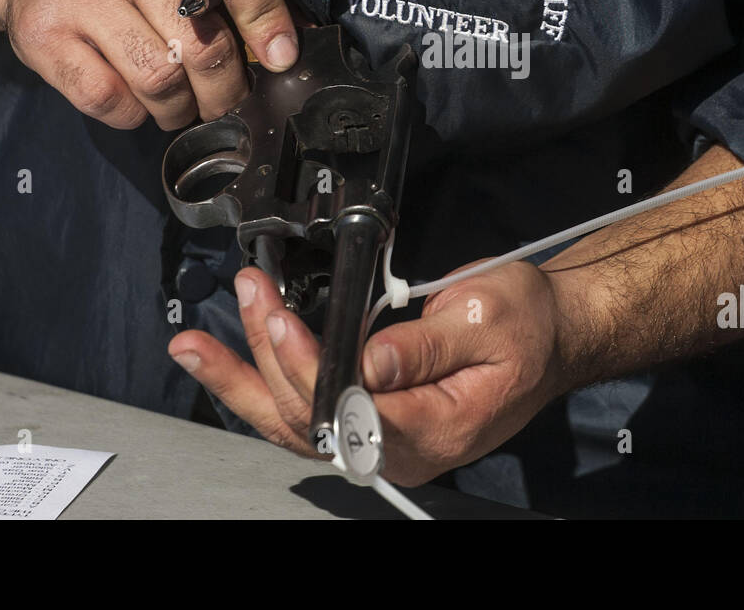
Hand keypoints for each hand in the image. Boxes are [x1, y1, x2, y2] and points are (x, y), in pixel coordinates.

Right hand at [0, 0, 296, 129]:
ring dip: (179, 108)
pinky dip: (132, 114)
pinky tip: (134, 99)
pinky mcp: (43, 33)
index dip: (268, 22)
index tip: (280, 58)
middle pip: (202, 43)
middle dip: (225, 89)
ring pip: (159, 78)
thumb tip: (284, 48)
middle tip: (225, 98)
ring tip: (180, 104)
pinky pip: (108, 99)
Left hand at [168, 259, 569, 486]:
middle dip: (268, 355)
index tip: (281, 318)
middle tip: (248, 296)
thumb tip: (369, 360)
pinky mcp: (372, 421)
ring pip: (298, 424)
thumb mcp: (487, 316)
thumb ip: (426, 342)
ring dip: (244, 380)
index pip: (355, 410)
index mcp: (438, 427)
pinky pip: (308, 414)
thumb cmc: (527, 325)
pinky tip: (227, 362)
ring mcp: (385, 440)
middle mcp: (404, 447)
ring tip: (195, 345)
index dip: (311, 367)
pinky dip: (262, 386)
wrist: (548, 336)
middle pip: (314, 419)